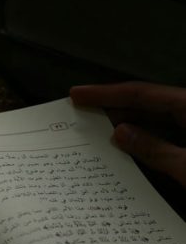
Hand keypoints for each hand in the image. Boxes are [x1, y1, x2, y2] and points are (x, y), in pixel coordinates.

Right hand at [69, 81, 185, 188]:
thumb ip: (155, 149)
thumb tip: (119, 134)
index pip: (142, 93)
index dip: (107, 93)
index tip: (76, 95)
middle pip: (148, 103)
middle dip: (113, 107)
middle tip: (82, 114)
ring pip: (157, 118)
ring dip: (128, 123)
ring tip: (98, 130)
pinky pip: (167, 132)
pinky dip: (145, 136)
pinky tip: (129, 145)